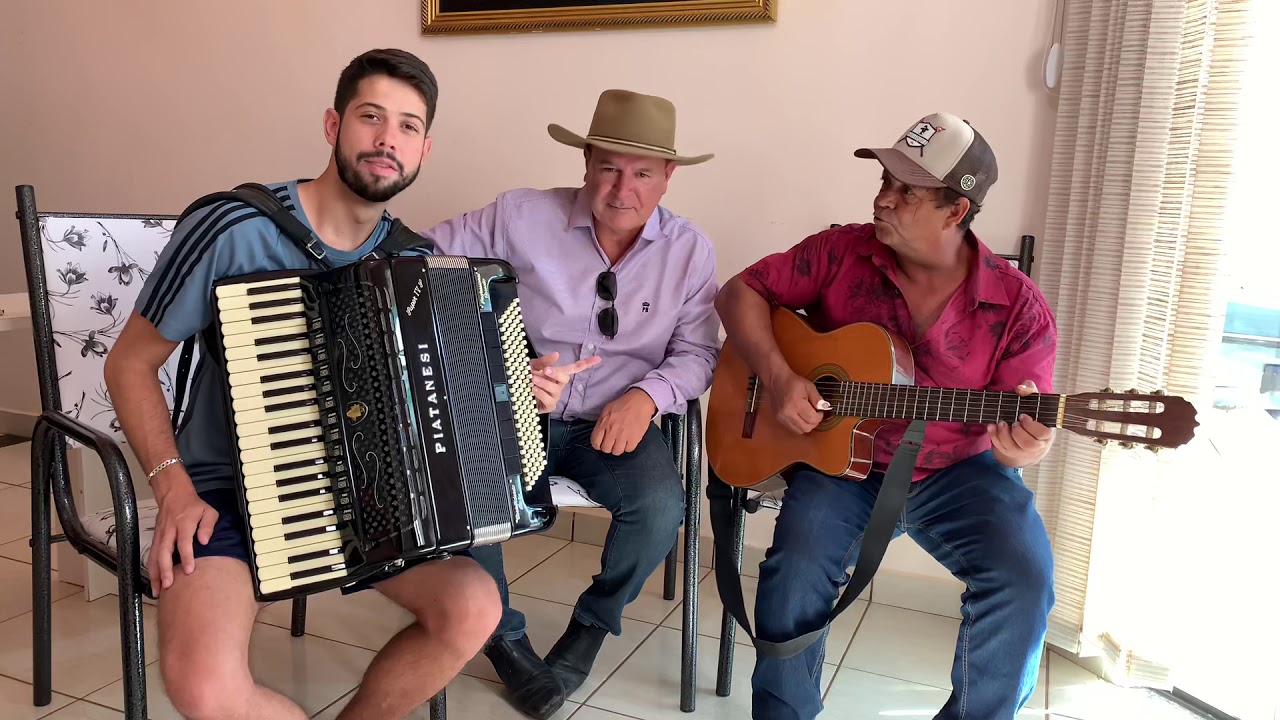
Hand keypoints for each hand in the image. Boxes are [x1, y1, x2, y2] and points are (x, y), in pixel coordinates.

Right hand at [147, 469, 217, 594]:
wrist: (173, 494)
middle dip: (165, 569)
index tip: (188, 571)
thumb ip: (208, 525)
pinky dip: (151, 570)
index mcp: (183, 523)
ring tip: (157, 591)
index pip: (183, 542)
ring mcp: (160, 535)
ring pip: (155, 556)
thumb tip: (204, 541)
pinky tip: (153, 583)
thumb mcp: (208, 511)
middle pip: (165, 551)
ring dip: (154, 574)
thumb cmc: (193, 505)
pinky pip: (151, 556)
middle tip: (168, 585)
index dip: (186, 557)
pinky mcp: (155, 539)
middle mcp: (169, 530)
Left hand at [529, 351, 601, 412]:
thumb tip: (557, 354)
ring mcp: (555, 396)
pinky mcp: (549, 406)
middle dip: (555, 373)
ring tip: (533, 380)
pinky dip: (541, 394)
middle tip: (544, 370)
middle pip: (565, 378)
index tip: (598, 358)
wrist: (514, 391)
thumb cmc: (525, 377)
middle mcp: (558, 385)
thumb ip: (544, 361)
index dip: (586, 364)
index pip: (575, 368)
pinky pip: (550, 401)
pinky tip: (534, 390)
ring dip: (544, 383)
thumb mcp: (532, 366)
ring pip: (556, 390)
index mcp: (557, 374)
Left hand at [591, 388, 657, 454]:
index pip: (595, 442)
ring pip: (617, 451)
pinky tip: (628, 441)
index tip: (601, 443)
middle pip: (606, 449)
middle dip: (608, 446)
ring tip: (620, 442)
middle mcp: (612, 431)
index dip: (598, 444)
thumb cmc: (623, 404)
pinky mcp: (634, 438)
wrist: (639, 402)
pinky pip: (628, 449)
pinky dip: (628, 447)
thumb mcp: (606, 410)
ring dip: (618, 448)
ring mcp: (623, 436)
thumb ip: (601, 423)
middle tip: (612, 442)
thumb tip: (599, 434)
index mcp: (603, 423)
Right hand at [767, 370, 829, 434]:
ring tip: (807, 415)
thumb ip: (817, 398)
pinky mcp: (778, 419)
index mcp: (796, 404)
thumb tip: (825, 408)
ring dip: (806, 425)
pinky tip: (800, 417)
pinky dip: (799, 425)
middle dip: (814, 422)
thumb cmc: (793, 382)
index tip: (820, 410)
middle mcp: (787, 413)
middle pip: (806, 428)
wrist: (776, 380)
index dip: (820, 416)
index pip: (812, 419)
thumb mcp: (809, 386)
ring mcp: (781, 418)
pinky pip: (792, 429)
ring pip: (799, 431)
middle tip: (815, 413)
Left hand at [988, 380, 1054, 467]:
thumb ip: (1030, 390)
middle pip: (1029, 444)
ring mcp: (1023, 451)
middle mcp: (1037, 446)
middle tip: (1014, 422)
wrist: (1028, 433)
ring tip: (1002, 423)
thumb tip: (1020, 388)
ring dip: (1004, 435)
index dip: (1031, 425)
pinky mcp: (1010, 453)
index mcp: (1046, 434)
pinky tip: (992, 426)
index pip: (1043, 433)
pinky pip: (1001, 448)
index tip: (1022, 416)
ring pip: (1013, 448)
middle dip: (1018, 433)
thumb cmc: (1033, 415)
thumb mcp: (1034, 401)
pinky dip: (994, 437)